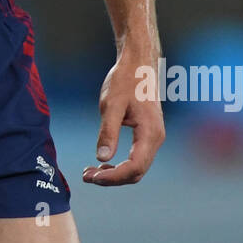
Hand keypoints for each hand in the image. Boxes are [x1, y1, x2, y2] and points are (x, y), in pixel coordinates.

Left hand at [83, 43, 163, 186]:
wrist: (139, 63)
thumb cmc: (125, 80)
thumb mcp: (111, 104)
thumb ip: (108, 132)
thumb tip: (102, 158)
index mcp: (150, 132)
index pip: (134, 167)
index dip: (113, 177)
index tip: (92, 177)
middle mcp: (156, 138)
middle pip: (136, 172)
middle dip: (111, 179)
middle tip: (86, 176)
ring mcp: (153, 137)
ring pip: (137, 167)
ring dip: (115, 174)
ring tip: (90, 172)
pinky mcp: (148, 135)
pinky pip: (136, 158)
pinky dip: (120, 165)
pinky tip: (102, 163)